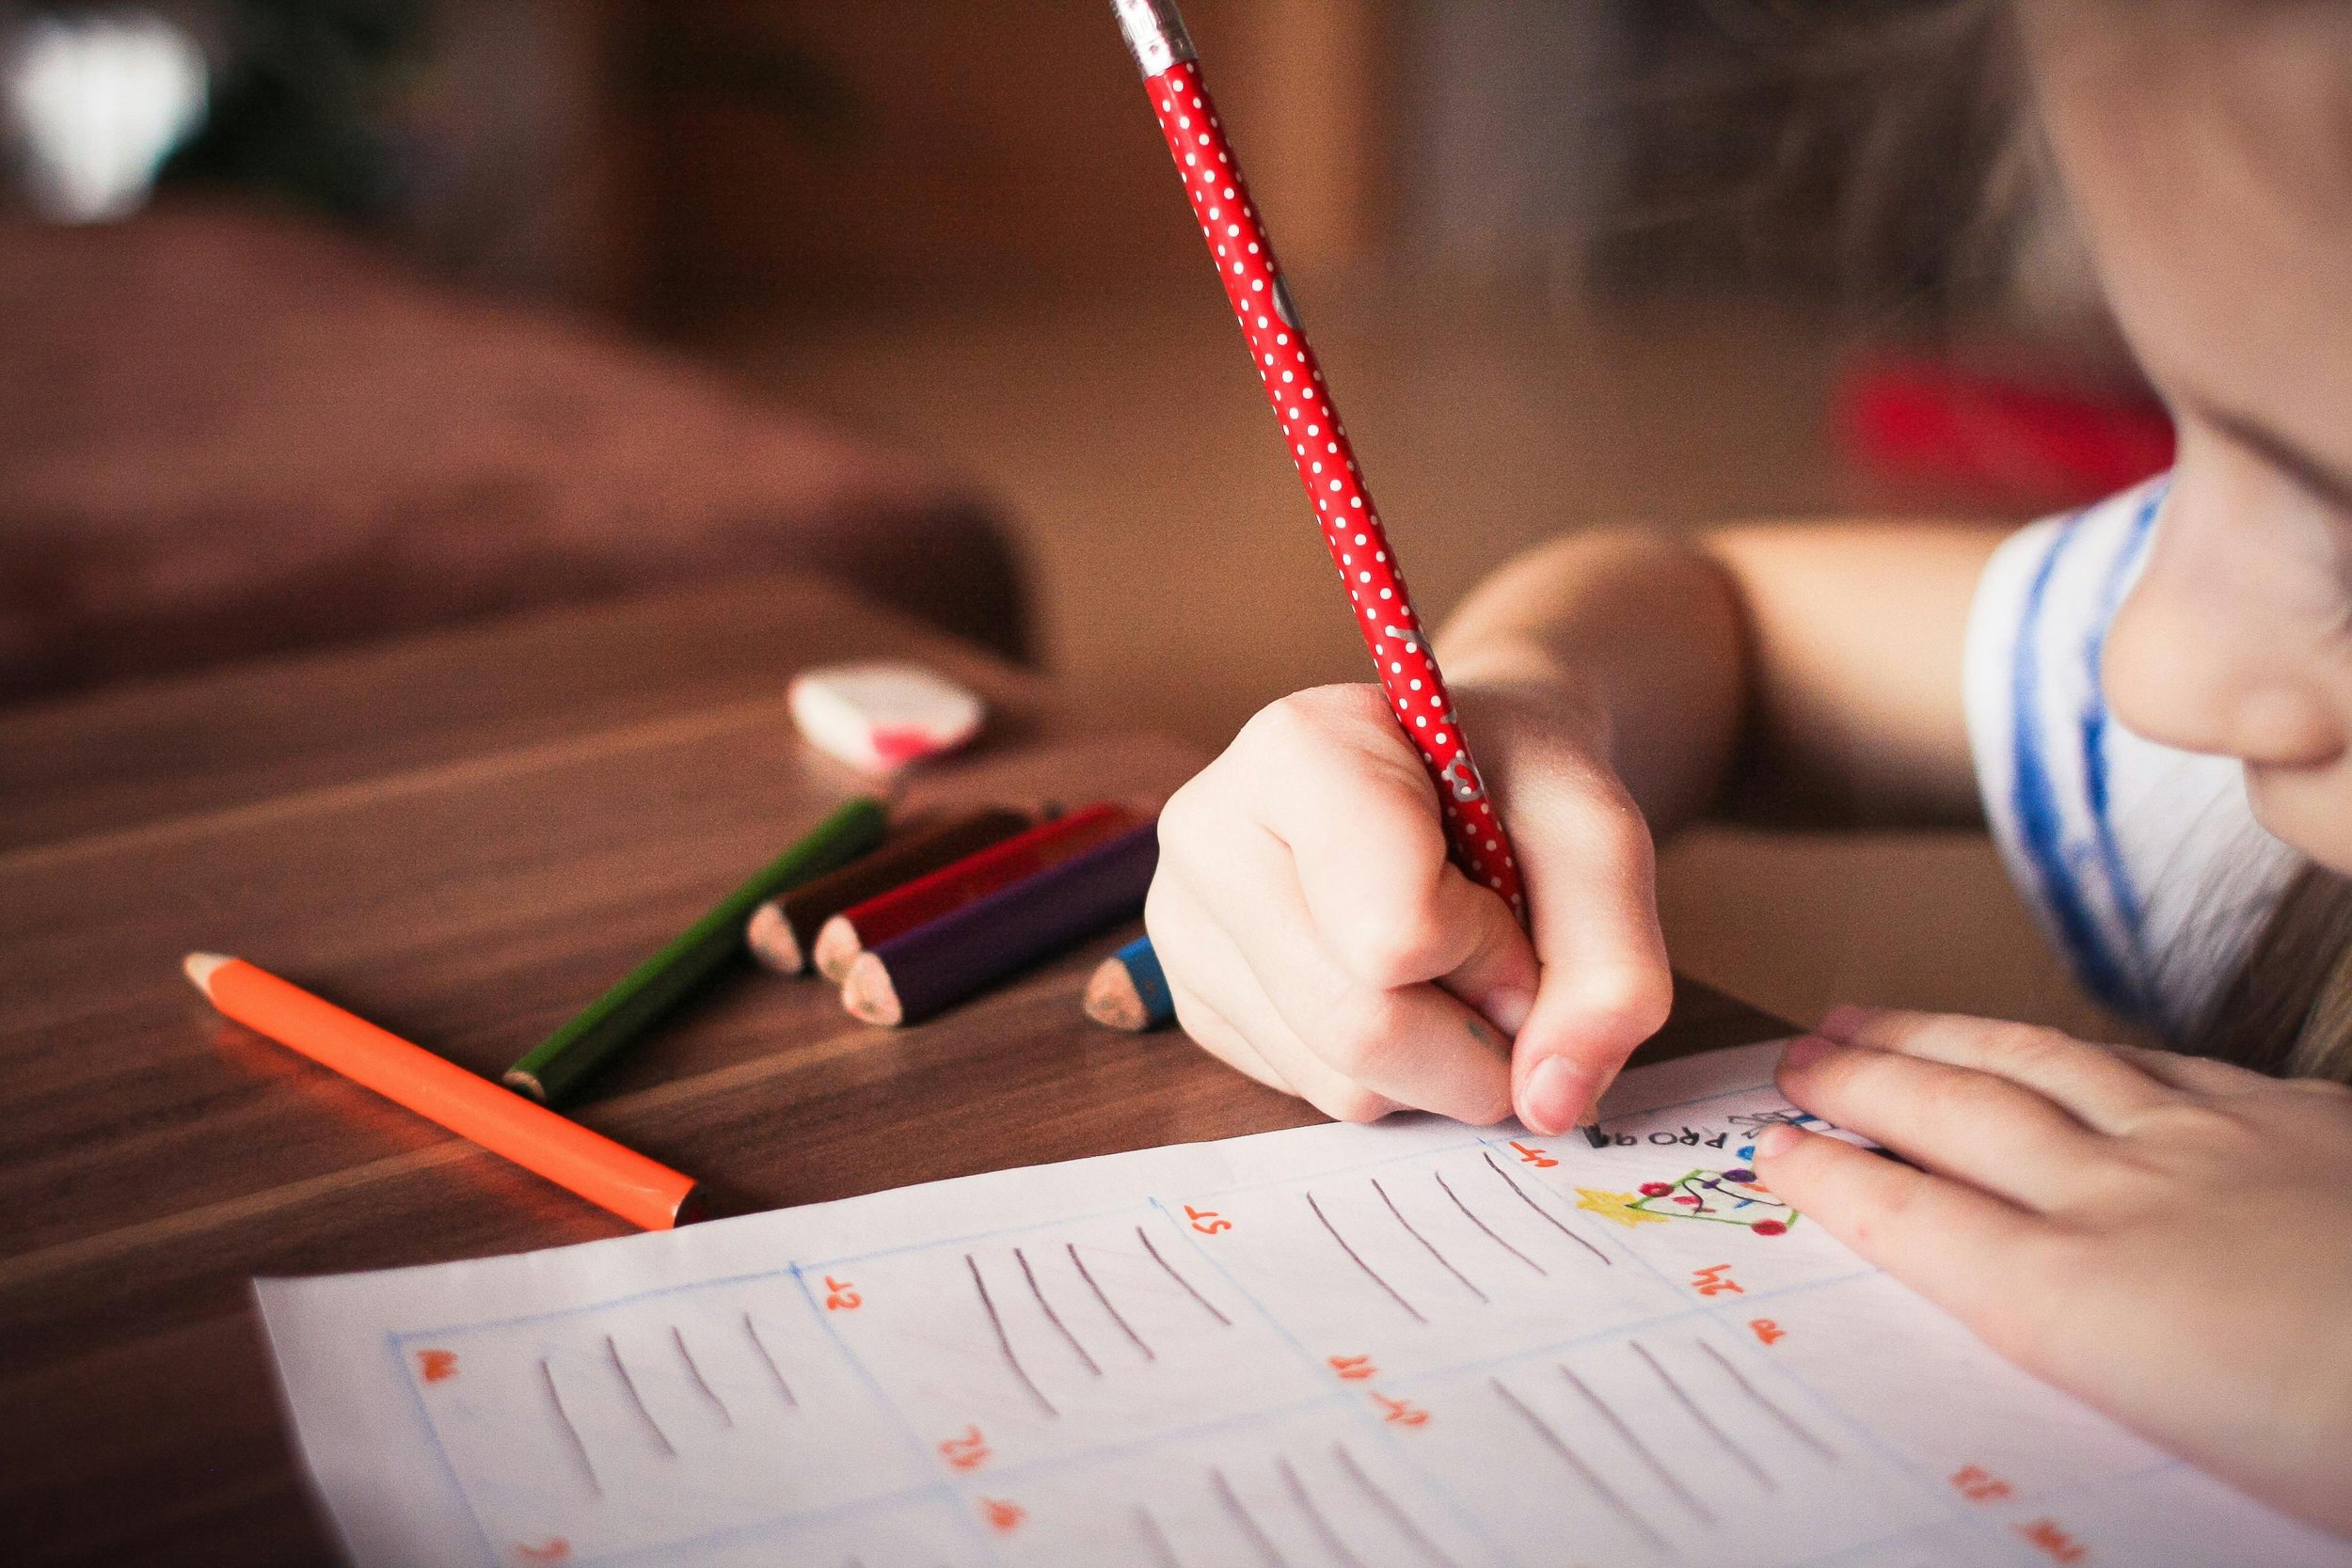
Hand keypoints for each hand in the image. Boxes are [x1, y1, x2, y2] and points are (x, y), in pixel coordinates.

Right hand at [1146, 681, 1671, 1132]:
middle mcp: (1210, 831)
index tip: (1511, 900)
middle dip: (1475, 1038)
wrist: (1459, 770)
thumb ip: (1612, 967)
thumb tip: (1549, 1102)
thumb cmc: (1517, 784)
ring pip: (1338, 1080)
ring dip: (1438, 1062)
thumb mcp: (1600, 839)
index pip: (1395, 933)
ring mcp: (1185, 922)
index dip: (1491, 951)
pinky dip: (1390, 1072)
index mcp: (1297, 749)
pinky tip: (1393, 987)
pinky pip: (1311, 1095)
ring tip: (1447, 966)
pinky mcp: (1194, 1000)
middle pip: (1359, 1026)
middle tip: (1508, 974)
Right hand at [1758, 1006, 2351, 1536]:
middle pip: (1959, 1118)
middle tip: (1797, 1055)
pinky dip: (2082, 1048)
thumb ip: (2090, 1367)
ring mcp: (2214, 1145)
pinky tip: (2065, 1045)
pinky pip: (2156, 1062)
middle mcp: (2126, 1204)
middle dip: (1863, 1081)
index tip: (1773, 1148)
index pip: (1918, 1221)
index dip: (1835, 1179)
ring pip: (2042, 1065)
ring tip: (1878, 1017)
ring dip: (1944, 1038)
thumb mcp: (2191, 1456)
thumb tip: (2025, 1329)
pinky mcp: (2299, 1120)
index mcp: (2085, 1305)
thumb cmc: (2347, 1438)